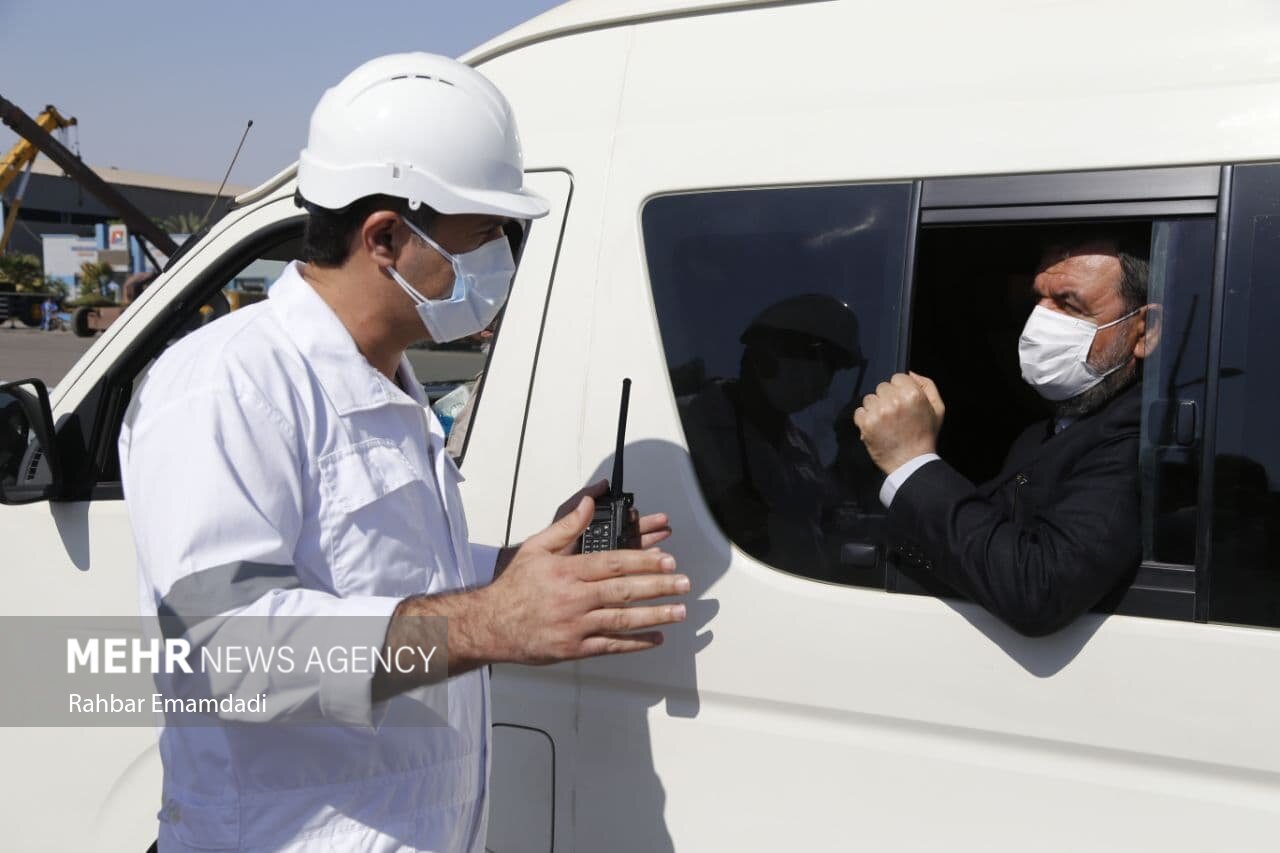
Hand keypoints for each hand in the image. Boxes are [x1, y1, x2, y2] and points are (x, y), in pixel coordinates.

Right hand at [482, 493, 688, 662]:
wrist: (489, 626)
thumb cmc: (513, 588)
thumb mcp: (535, 548)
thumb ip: (567, 527)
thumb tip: (589, 503)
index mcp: (567, 572)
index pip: (613, 563)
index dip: (644, 561)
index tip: (666, 559)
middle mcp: (573, 599)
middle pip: (624, 591)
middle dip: (658, 586)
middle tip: (683, 583)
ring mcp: (575, 626)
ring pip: (622, 620)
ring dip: (655, 615)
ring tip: (679, 611)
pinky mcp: (574, 648)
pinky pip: (611, 646)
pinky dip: (636, 643)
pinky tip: (655, 637)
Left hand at [853, 372, 944, 474]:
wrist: (912, 463)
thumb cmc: (925, 435)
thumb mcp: (937, 409)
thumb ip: (927, 385)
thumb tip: (909, 373)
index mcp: (913, 394)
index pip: (897, 377)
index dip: (900, 389)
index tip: (903, 403)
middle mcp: (895, 400)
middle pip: (882, 387)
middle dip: (887, 398)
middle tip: (894, 415)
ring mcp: (879, 412)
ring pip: (869, 399)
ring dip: (875, 408)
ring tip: (885, 423)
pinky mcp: (866, 424)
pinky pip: (859, 412)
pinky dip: (865, 420)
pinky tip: (876, 428)